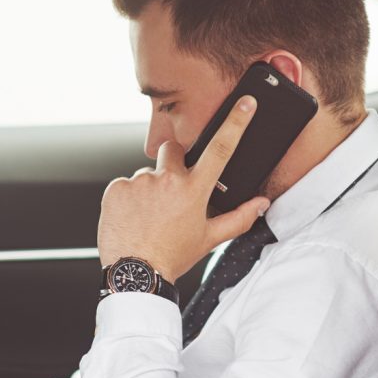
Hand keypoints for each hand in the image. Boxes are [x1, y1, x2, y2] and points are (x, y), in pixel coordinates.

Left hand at [98, 96, 269, 281]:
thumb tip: (261, 204)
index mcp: (194, 190)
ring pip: (148, 173)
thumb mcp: (209, 239)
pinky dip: (128, 198)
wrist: (135, 275)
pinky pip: (125, 185)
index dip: (236, 122)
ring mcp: (140, 182)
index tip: (246, 102)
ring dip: (149, 189)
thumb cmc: (172, 257)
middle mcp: (167, 180)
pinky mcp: (116, 188)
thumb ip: (239, 218)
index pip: (221, 148)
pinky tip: (132, 218)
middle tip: (170, 193)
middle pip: (174, 151)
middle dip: (174, 164)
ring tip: (148, 217)